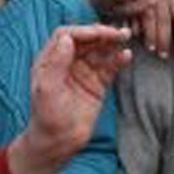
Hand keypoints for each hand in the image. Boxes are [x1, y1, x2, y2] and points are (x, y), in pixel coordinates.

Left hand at [11, 23, 132, 173]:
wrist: (58, 142)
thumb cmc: (47, 117)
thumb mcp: (47, 89)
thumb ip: (57, 63)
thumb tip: (68, 38)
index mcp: (50, 60)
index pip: (66, 36)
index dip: (82, 31)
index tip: (97, 33)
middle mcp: (67, 63)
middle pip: (86, 40)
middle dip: (101, 34)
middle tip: (117, 33)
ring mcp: (83, 73)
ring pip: (99, 51)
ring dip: (112, 43)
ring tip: (125, 38)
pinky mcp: (97, 84)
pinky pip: (109, 67)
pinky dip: (118, 59)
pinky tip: (126, 56)